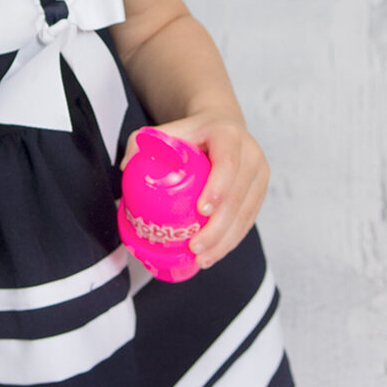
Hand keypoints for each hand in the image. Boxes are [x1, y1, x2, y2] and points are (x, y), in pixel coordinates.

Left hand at [122, 114, 269, 269]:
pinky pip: (248, 220)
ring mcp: (259, 175)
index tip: (201, 210)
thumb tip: (127, 167)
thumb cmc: (191, 132)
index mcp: (229, 135)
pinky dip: (231, 240)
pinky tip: (213, 254)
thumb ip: (143, 143)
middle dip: (218, 227)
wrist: (221, 127)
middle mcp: (251, 154)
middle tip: (195, 247)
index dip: (218, 188)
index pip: (228, 162)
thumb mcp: (167, 131)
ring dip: (225, 241)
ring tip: (202, 259)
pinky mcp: (260, 192)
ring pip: (246, 213)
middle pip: (238, 195)